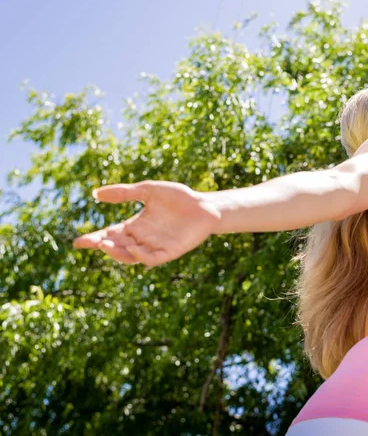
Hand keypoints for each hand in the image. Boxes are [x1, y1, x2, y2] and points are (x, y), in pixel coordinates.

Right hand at [73, 180, 219, 265]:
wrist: (205, 205)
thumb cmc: (178, 197)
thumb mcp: (148, 191)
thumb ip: (124, 193)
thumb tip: (95, 193)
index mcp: (135, 226)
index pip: (110, 235)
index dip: (94, 239)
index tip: (78, 242)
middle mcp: (143, 239)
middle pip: (118, 247)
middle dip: (104, 246)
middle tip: (94, 241)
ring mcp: (156, 247)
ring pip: (132, 256)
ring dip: (119, 253)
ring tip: (106, 245)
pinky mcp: (170, 252)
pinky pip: (152, 259)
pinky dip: (142, 256)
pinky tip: (135, 248)